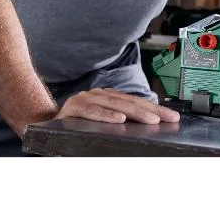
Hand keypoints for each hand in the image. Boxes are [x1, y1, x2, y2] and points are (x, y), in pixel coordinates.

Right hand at [55, 87, 179, 123]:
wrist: (47, 125)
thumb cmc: (79, 126)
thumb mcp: (103, 122)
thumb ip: (122, 120)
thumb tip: (149, 124)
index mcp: (109, 97)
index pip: (137, 102)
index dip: (155, 109)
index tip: (172, 117)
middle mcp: (100, 94)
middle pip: (129, 102)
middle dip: (151, 111)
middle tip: (166, 119)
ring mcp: (87, 98)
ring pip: (114, 104)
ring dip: (134, 112)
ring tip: (150, 119)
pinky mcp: (74, 107)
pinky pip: (92, 111)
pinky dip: (106, 115)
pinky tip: (119, 119)